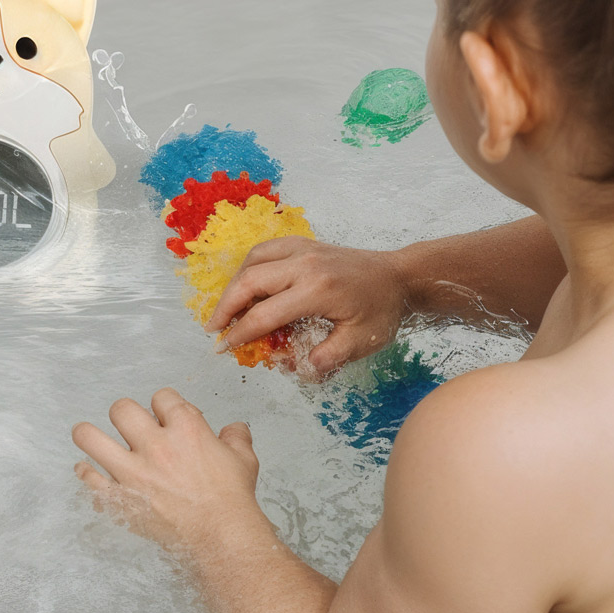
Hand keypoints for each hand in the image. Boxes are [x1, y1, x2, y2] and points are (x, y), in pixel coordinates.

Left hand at [72, 388, 266, 550]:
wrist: (222, 539)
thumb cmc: (232, 500)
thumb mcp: (243, 459)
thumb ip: (236, 437)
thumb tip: (234, 428)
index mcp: (186, 428)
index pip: (162, 397)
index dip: (162, 404)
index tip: (163, 416)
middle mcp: (155, 444)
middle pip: (121, 409)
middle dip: (125, 414)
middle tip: (129, 426)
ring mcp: (134, 472)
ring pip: (91, 438)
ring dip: (88, 435)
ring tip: (88, 435)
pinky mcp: (121, 500)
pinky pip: (90, 481)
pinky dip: (85, 473)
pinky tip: (85, 469)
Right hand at [204, 239, 408, 374]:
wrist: (400, 276)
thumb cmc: (381, 310)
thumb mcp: (360, 342)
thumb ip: (327, 357)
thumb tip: (298, 369)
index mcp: (317, 290)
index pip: (265, 314)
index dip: (240, 333)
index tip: (225, 348)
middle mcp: (305, 264)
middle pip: (250, 280)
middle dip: (226, 306)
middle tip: (213, 329)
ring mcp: (304, 249)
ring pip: (254, 259)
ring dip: (235, 283)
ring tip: (227, 308)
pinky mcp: (306, 243)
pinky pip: (268, 249)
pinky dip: (251, 265)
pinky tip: (248, 283)